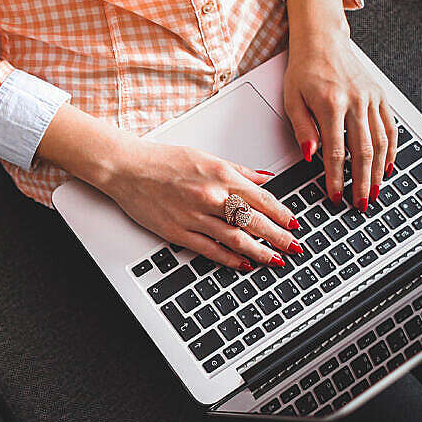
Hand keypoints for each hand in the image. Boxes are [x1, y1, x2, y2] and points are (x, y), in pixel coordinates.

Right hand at [99, 140, 301, 269]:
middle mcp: (211, 197)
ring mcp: (195, 217)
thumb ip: (238, 171)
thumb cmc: (162, 161)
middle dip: (279, 237)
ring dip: (260, 252)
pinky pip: (210, 249)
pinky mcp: (178, 232)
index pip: (262, 199)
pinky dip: (230, 258)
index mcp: (220, 176)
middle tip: (294, 247)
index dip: (282, 214)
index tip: (294, 224)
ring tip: (275, 260)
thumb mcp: (206, 157)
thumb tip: (264, 179)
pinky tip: (243, 264)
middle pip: (254, 222)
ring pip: (236, 239)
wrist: (127, 169)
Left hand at [284, 0, 396, 209]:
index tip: (335, 195)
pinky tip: (387, 166)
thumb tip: (310, 156)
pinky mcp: (380, 96)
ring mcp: (372, 98)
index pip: (336, 151)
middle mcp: (356, 101)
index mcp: (332, 104)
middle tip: (362, 203)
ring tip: (375, 191)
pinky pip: (390, 127)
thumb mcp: (292, 99)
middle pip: (363, 151)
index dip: (336, 177)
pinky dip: (391, 149)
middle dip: (363, 181)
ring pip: (381, 142)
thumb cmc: (304, 69)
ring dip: (379, 171)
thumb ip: (302, 129)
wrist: (323, 40)